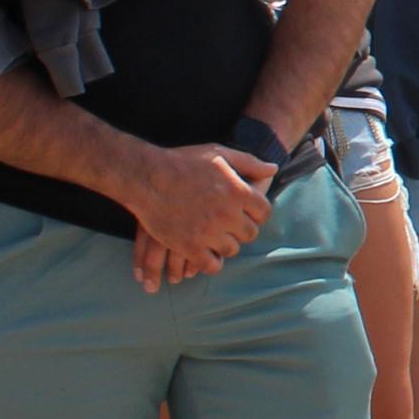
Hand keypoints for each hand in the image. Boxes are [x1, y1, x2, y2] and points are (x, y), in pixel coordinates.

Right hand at [126, 143, 271, 288]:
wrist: (146, 176)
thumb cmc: (182, 162)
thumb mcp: (218, 154)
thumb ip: (249, 163)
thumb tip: (273, 169)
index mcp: (238, 191)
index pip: (264, 212)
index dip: (256, 213)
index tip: (246, 213)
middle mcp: (227, 214)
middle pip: (250, 233)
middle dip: (241, 230)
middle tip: (229, 226)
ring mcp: (209, 232)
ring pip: (232, 250)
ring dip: (225, 245)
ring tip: (215, 238)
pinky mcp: (190, 247)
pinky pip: (211, 265)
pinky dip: (210, 262)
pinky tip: (205, 254)